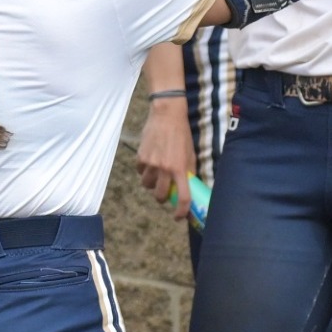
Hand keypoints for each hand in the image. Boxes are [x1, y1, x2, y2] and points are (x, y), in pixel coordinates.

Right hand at [136, 97, 196, 220]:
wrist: (166, 115)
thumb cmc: (182, 134)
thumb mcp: (191, 153)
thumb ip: (189, 170)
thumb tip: (190, 186)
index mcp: (180, 168)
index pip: (182, 197)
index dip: (181, 212)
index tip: (179, 216)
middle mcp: (165, 168)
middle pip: (160, 196)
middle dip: (163, 198)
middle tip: (166, 193)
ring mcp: (151, 163)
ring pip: (147, 185)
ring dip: (152, 184)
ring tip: (157, 173)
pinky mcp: (140, 157)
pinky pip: (140, 172)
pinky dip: (144, 171)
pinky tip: (150, 162)